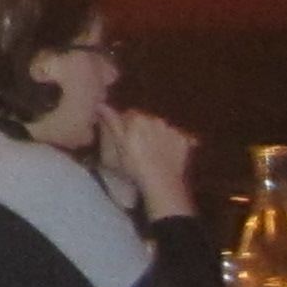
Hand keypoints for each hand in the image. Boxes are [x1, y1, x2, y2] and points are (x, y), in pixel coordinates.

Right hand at [97, 103, 199, 220]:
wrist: (161, 182)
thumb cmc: (134, 164)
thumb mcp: (118, 144)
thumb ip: (112, 122)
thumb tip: (101, 104)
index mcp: (138, 117)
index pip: (128, 115)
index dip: (124, 127)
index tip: (122, 140)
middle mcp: (156, 119)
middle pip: (146, 120)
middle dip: (141, 130)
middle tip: (137, 148)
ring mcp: (172, 130)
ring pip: (161, 129)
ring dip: (157, 136)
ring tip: (153, 154)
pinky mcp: (184, 141)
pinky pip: (177, 138)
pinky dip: (173, 144)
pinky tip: (167, 156)